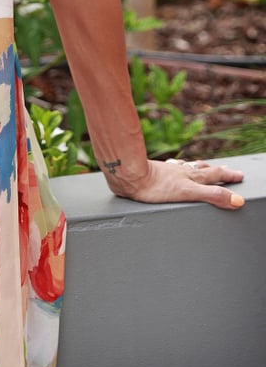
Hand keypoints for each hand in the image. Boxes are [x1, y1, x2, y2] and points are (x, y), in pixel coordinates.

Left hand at [106, 157, 244, 210]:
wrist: (128, 175)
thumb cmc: (155, 186)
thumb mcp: (188, 193)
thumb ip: (212, 196)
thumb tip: (237, 200)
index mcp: (191, 177)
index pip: (214, 176)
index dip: (228, 177)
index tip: (239, 176)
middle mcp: (182, 172)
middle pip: (203, 169)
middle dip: (217, 171)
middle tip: (227, 170)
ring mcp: (169, 171)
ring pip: (188, 167)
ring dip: (199, 167)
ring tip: (203, 166)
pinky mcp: (156, 171)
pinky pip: (172, 167)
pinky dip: (178, 167)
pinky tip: (172, 166)